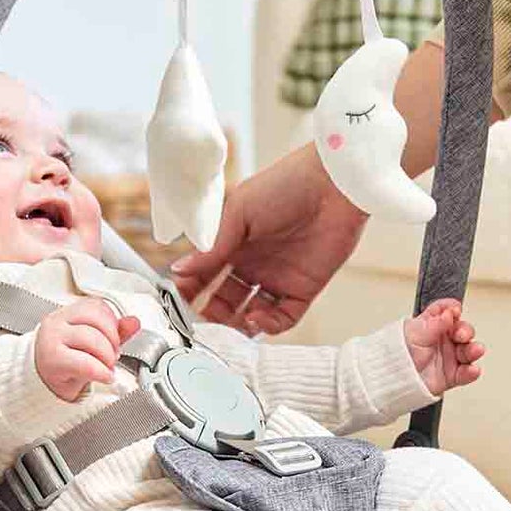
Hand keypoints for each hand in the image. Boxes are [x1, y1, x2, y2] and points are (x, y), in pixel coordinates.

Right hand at [34, 300, 139, 401]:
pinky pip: (85, 363)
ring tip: (106, 367)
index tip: (114, 339)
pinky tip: (103, 376)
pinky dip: (101, 371)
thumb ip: (114, 331)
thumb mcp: (92, 343)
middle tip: (113, 355)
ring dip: (107, 357)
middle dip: (112, 340)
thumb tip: (134, 322)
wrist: (41, 380)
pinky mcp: (53, 360)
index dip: (112, 322)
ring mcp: (53, 339)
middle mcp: (58, 322)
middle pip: (96, 320)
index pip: (96, 306)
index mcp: (67, 314)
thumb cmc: (65, 360)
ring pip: (91, 339)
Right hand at [170, 142, 368, 335]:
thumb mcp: (239, 213)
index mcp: (233, 243)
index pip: (204, 274)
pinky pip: (282, 318)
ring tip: (234, 319)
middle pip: (224, 299)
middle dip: (212, 311)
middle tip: (207, 314)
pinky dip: (268, 325)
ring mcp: (277, 278)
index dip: (191, 288)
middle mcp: (252, 263)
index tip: (181, 296)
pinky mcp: (303, 289)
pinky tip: (257, 317)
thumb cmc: (284, 186)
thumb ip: (212, 246)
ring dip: (237, 323)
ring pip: (250, 314)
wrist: (333, 185)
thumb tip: (178, 270)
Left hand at [403, 299, 483, 396]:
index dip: (453, 309)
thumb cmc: (396, 353)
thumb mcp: (416, 333)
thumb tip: (449, 312)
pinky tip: (472, 369)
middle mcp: (443, 340)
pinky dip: (471, 372)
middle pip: (462, 330)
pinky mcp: (451, 375)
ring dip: (474, 350)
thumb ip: (435, 323)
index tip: (455, 310)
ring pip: (468, 351)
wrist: (391, 378)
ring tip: (475, 350)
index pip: (447, 312)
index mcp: (432, 325)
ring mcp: (449, 357)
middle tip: (461, 334)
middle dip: (466, 331)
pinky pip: (465, 373)